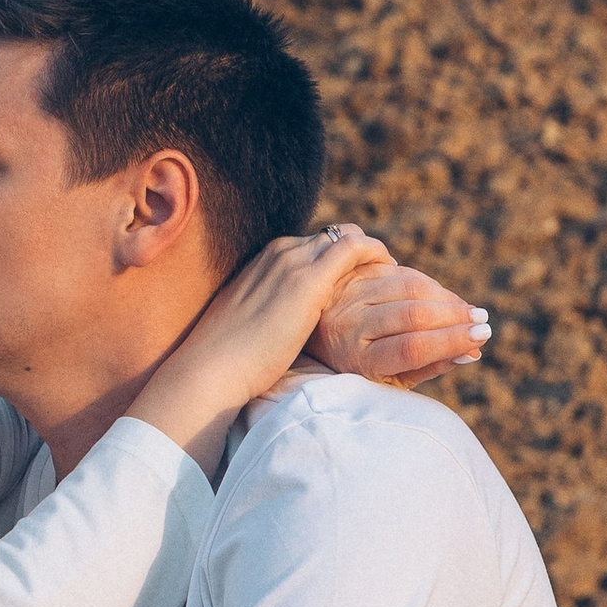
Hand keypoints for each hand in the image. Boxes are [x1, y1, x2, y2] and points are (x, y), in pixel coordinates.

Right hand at [129, 223, 402, 469]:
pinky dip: (376, 256)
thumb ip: (268, 313)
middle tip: (384, 276)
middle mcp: (278, 252)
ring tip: (393, 276)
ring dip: (372, 253)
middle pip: (332, 237)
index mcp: (262, 260)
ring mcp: (292, 262)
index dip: (339, 259)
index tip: (359, 278)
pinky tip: (392, 275)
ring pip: (346, 237)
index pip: (312, 246)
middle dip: (359, 252)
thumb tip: (281, 328)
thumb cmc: (227, 359)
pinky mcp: (307, 281)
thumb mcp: (248, 323)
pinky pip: (355, 250)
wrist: (212, 368)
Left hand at [311, 250, 490, 388]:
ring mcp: (345, 293)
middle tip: (482, 320)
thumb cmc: (354, 366)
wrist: (301, 337)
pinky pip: (395, 269)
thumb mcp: (386, 379)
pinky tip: (440, 295)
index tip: (481, 338)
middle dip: (454, 316)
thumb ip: (426, 366)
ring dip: (444, 296)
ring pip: (406, 285)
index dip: (451, 340)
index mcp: (356, 359)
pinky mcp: (347, 271)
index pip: (412, 347)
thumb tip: (471, 352)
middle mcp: (347, 324)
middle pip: (412, 313)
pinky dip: (423, 281)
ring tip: (467, 309)